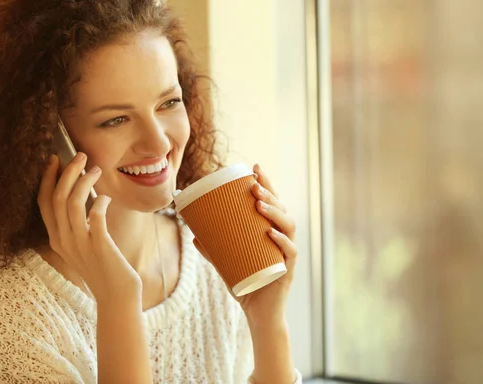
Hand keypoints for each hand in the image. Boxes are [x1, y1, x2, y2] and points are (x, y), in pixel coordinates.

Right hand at [37, 152, 141, 304]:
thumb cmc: (104, 268)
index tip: (54, 159)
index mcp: (56, 238)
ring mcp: (80, 244)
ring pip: (72, 202)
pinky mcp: (99, 246)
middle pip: (56, 197)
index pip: (43, 202)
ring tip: (96, 169)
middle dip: (67, 172)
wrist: (116, 296)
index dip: (46, 179)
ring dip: (84, 181)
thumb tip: (85, 197)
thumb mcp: (83, 246)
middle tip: (80, 155)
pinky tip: (107, 198)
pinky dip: (100, 201)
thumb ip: (78, 225)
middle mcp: (63, 240)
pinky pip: (95, 215)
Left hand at [193, 163, 297, 324]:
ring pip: (288, 226)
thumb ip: (213, 250)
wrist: (258, 314)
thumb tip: (193, 234)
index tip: (254, 167)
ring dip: (275, 212)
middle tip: (253, 184)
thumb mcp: (226, 264)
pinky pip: (289, 252)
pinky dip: (281, 241)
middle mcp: (282, 238)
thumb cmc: (245, 284)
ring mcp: (286, 253)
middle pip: (281, 209)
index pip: (272, 202)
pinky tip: (271, 232)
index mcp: (271, 231)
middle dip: (269, 193)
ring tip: (259, 204)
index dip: (266, 183)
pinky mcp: (288, 270)